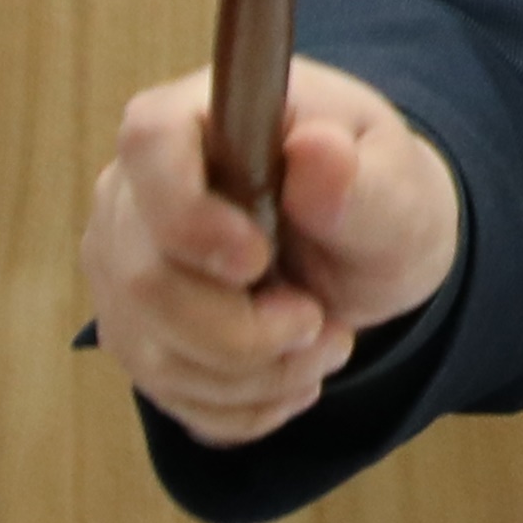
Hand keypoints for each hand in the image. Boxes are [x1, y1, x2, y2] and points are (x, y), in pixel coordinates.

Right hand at [81, 56, 464, 445]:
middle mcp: (136, 191)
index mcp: (198, 117)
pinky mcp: (133, 331)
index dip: (188, 215)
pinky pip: (168, 393)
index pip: (147, 145)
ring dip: (253, 375)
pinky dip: (242, 405)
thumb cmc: (375, 192)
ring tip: (327, 346)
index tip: (257, 260)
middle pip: (144, 278)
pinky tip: (292, 378)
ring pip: (153, 351)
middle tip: (322, 326)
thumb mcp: (398, 184)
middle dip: (241, 331)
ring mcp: (123, 265)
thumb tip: (316, 151)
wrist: (366, 247)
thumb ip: (362, 179)